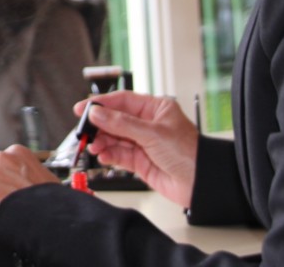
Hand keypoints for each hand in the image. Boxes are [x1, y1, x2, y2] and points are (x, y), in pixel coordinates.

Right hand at [82, 91, 198, 206]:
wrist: (201, 183)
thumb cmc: (189, 153)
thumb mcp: (153, 134)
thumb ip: (122, 124)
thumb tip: (98, 114)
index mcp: (155, 109)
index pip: (123, 100)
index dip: (101, 103)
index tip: (83, 108)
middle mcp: (148, 124)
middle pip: (116, 119)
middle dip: (99, 125)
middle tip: (84, 130)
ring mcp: (143, 143)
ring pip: (115, 138)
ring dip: (102, 142)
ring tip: (93, 145)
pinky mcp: (140, 162)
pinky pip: (119, 155)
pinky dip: (109, 155)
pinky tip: (103, 155)